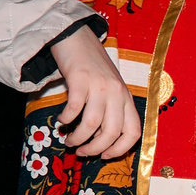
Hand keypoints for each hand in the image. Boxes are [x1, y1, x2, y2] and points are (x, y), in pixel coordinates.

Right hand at [49, 25, 140, 161]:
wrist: (77, 38)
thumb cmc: (93, 68)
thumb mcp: (111, 89)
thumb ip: (111, 110)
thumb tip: (101, 142)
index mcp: (127, 98)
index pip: (133, 132)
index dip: (120, 149)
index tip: (105, 156)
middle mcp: (117, 93)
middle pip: (112, 132)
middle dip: (95, 149)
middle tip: (81, 152)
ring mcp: (100, 85)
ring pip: (92, 124)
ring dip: (78, 138)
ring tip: (69, 140)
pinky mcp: (81, 79)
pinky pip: (74, 108)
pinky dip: (66, 119)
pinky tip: (61, 121)